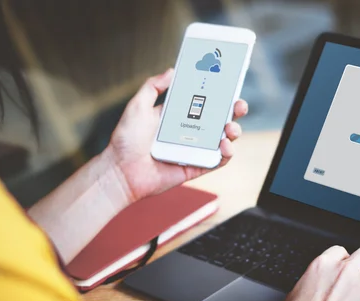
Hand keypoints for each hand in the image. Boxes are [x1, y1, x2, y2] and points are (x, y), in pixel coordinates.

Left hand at [105, 68, 248, 201]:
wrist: (120, 171)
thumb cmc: (126, 140)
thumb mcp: (137, 106)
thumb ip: (153, 87)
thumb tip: (172, 70)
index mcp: (178, 115)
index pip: (204, 101)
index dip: (219, 93)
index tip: (229, 83)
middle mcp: (190, 132)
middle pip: (219, 118)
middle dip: (234, 110)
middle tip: (239, 105)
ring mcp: (195, 150)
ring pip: (223, 139)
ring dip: (234, 131)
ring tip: (229, 128)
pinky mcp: (196, 167)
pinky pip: (218, 161)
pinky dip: (226, 153)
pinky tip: (225, 145)